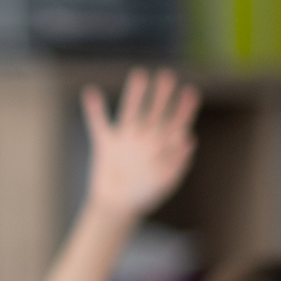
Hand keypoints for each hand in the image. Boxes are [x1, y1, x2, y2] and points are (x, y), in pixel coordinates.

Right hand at [80, 68, 199, 220]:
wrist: (117, 206)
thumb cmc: (145, 196)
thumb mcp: (165, 182)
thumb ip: (177, 162)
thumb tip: (189, 140)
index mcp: (162, 147)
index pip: (176, 123)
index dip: (185, 108)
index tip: (191, 92)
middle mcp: (144, 138)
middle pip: (156, 111)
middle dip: (163, 94)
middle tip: (167, 75)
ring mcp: (125, 139)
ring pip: (131, 111)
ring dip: (135, 93)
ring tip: (139, 74)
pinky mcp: (105, 144)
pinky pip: (98, 123)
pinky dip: (93, 109)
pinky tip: (89, 92)